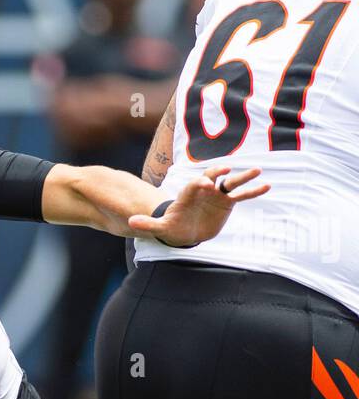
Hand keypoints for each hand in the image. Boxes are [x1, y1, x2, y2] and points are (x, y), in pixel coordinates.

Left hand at [127, 165, 267, 247]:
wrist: (185, 230)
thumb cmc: (172, 226)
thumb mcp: (160, 227)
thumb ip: (148, 224)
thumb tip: (131, 222)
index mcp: (187, 193)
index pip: (194, 185)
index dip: (199, 183)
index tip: (207, 184)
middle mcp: (203, 190)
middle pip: (212, 176)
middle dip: (219, 172)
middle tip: (228, 169)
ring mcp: (217, 194)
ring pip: (230, 182)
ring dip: (242, 177)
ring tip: (257, 170)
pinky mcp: (227, 202)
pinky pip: (241, 195)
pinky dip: (253, 191)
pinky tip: (267, 186)